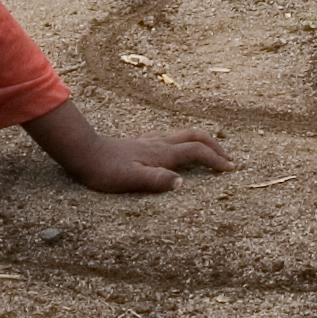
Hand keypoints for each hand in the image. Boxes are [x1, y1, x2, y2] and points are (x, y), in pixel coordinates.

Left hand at [60, 128, 231, 194]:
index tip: (231, 169)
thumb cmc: (106, 170)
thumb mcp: (130, 180)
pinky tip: (183, 152)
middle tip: (229, 160)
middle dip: (216, 146)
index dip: (216, 159)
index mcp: (162, 154)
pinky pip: (175, 137)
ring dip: (204, 141)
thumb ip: (156, 180)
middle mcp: (161, 143)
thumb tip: (182, 183)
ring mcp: (152, 140)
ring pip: (186, 134)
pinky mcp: (144, 142)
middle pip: (196, 136)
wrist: (84, 152)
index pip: (197, 151)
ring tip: (213, 153)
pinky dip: (189, 142)